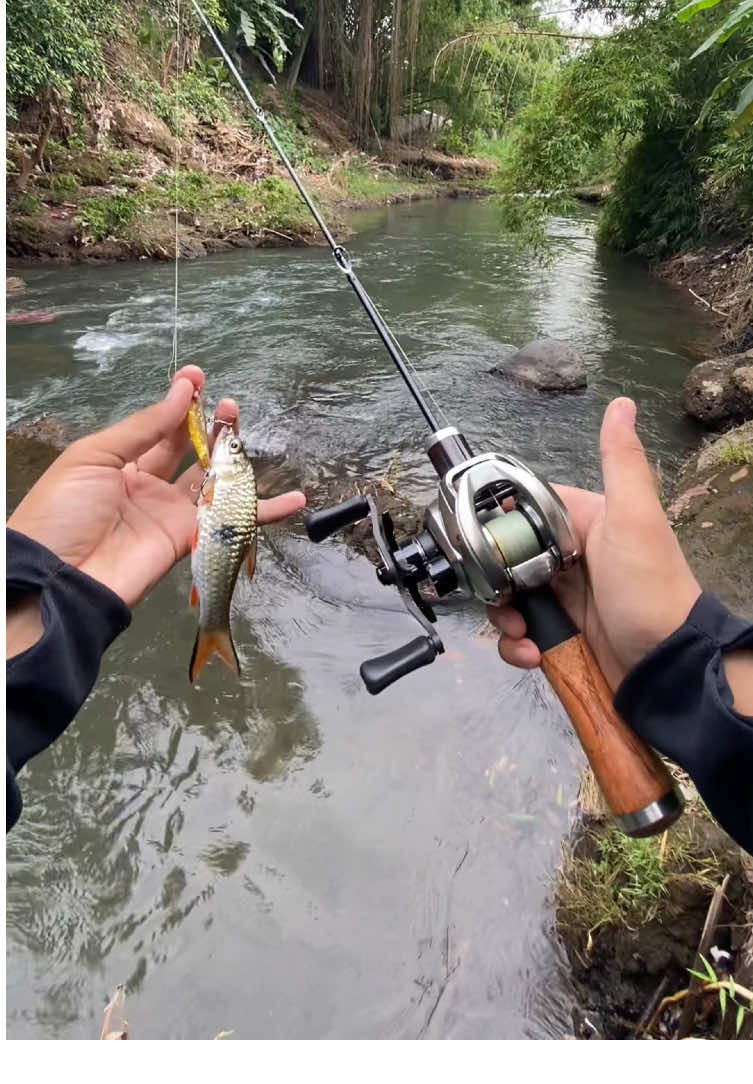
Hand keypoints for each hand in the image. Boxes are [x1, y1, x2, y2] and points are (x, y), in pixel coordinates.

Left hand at [7, 366, 306, 608]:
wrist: (64, 576)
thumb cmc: (66, 509)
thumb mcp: (95, 457)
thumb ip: (143, 427)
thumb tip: (181, 393)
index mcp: (119, 461)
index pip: (156, 426)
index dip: (178, 402)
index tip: (197, 377)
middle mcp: (148, 484)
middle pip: (188, 450)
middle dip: (209, 426)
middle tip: (229, 404)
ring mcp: (171, 513)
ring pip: (212, 481)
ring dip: (232, 459)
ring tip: (245, 433)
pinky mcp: (189, 539)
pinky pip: (230, 521)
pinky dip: (263, 513)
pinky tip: (292, 499)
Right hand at [488, 397, 701, 691]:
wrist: (667, 665)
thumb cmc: (649, 586)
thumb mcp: (635, 518)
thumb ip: (621, 461)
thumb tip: (621, 403)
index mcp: (582, 523)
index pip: (523, 512)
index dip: (499, 526)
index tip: (481, 543)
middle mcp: (568, 558)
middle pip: (506, 559)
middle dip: (496, 583)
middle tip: (504, 600)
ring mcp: (562, 598)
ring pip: (507, 598)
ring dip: (504, 618)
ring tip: (522, 633)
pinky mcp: (559, 634)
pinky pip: (521, 634)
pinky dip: (518, 646)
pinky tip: (534, 653)